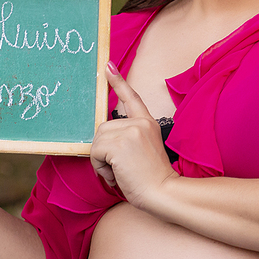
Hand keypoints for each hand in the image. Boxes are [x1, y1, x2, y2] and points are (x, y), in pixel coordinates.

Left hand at [90, 62, 177, 206]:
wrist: (163, 191)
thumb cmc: (152, 179)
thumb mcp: (143, 150)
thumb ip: (128, 139)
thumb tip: (103, 139)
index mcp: (147, 123)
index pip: (132, 97)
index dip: (118, 81)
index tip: (108, 66)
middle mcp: (139, 123)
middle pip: (103, 128)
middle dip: (103, 150)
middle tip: (120, 168)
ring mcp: (130, 131)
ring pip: (97, 141)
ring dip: (101, 161)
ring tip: (120, 173)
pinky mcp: (120, 143)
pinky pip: (95, 152)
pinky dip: (100, 167)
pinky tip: (116, 176)